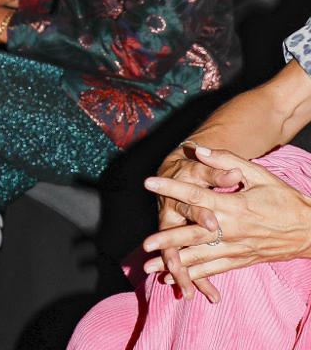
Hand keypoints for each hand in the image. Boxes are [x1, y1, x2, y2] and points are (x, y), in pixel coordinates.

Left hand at [143, 146, 310, 296]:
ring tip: (151, 266)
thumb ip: (226, 161)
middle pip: (195, 234)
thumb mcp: (259, 174)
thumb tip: (198, 150)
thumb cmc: (284, 198)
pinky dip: (195, 274)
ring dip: (176, 262)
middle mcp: (233, 230)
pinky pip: (215, 269)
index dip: (171, 187)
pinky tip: (177, 278)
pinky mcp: (242, 260)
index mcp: (234, 206)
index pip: (196, 195)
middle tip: (145, 242)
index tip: (148, 182)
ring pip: (202, 257)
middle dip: (168, 238)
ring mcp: (237, 249)